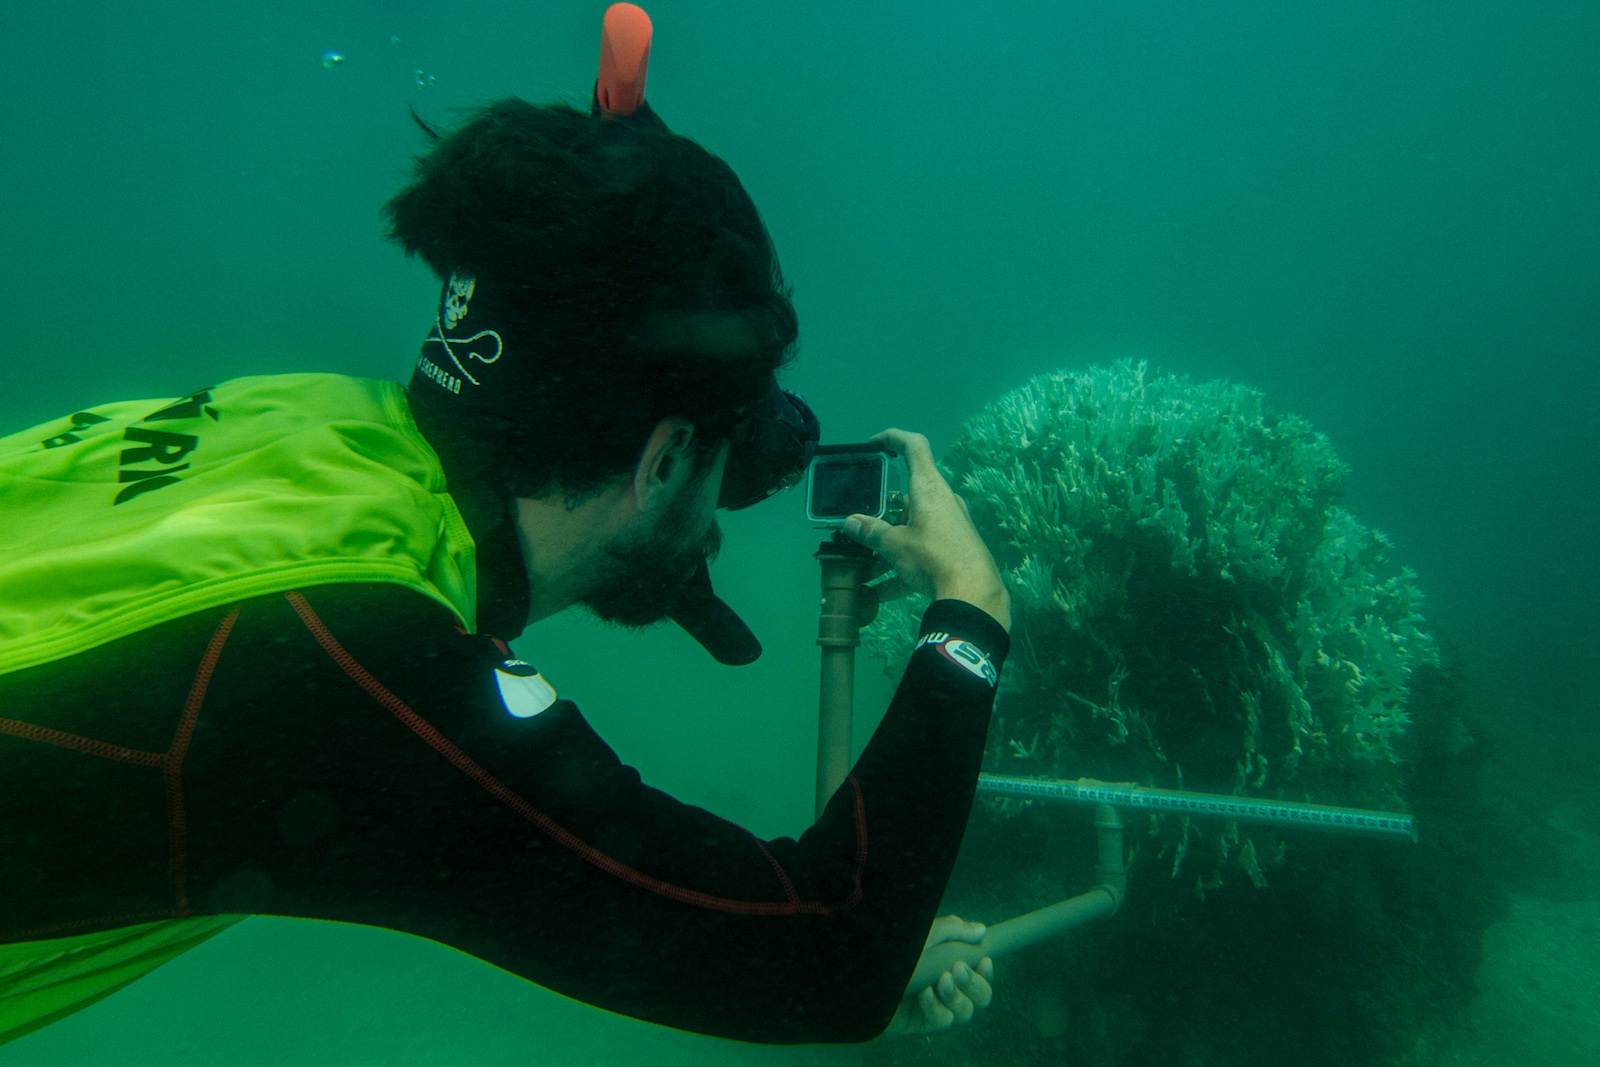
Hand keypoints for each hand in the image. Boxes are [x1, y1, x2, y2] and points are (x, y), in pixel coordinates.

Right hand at [841, 429, 1010, 631]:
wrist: (974, 594)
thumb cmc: (933, 557)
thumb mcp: (894, 545)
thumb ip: (871, 532)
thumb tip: (851, 522)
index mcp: (928, 488)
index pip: (913, 446)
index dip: (893, 438)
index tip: (874, 444)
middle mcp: (942, 501)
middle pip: (907, 497)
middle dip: (881, 514)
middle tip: (859, 527)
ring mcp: (951, 525)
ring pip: (912, 529)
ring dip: (887, 548)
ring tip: (863, 570)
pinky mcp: (955, 549)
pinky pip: (921, 553)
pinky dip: (900, 569)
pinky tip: (879, 595)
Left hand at [886, 915, 995, 1034]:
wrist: (858, 970)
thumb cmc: (890, 946)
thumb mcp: (923, 933)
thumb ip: (953, 929)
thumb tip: (981, 930)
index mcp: (945, 962)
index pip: (979, 972)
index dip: (987, 970)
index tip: (984, 959)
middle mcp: (942, 984)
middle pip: (980, 995)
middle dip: (976, 984)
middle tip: (958, 969)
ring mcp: (932, 1004)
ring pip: (966, 1011)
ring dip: (958, 996)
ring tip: (940, 980)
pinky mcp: (919, 1021)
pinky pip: (943, 1020)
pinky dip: (937, 1007)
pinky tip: (923, 994)